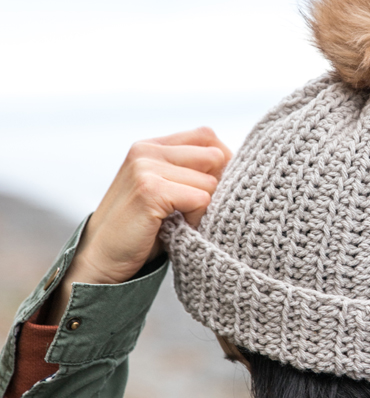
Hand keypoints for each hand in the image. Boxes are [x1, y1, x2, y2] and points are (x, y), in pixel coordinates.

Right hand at [44, 128, 231, 324]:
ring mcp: (146, 168)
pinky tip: (177, 229)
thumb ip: (190, 171)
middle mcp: (146, 150)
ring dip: (205, 208)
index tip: (212, 191)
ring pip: (211, 181)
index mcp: (150, 146)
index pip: (206, 136)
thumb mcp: (166, 191)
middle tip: (192, 212)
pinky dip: (197, 219)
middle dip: (215, 186)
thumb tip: (240, 164)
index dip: (220, 163)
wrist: (101, 262)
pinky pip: (201, 198)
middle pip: (215, 156)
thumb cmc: (141, 231)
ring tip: (180, 222)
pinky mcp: (150, 190)